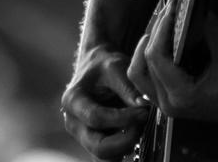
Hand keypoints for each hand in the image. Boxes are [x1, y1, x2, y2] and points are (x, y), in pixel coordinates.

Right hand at [61, 45, 150, 160]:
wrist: (96, 67)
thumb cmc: (104, 65)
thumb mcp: (116, 67)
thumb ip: (129, 87)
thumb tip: (144, 107)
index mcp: (73, 100)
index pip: (97, 118)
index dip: (123, 118)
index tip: (144, 111)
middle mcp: (73, 123)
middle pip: (98, 146)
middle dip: (126, 139)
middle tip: (143, 124)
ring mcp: (83, 136)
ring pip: (104, 156)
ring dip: (126, 145)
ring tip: (139, 125)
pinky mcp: (94, 142)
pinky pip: (110, 156)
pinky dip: (124, 147)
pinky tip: (135, 130)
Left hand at [127, 0, 217, 126]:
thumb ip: (210, 30)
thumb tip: (197, 5)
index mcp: (181, 94)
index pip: (156, 57)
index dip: (161, 28)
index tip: (171, 8)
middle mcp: (168, 103)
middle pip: (144, 63)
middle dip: (154, 32)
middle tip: (167, 11)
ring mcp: (166, 105)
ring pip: (138, 75)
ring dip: (144, 49)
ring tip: (159, 26)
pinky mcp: (169, 101)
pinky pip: (147, 81)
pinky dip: (148, 61)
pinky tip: (160, 43)